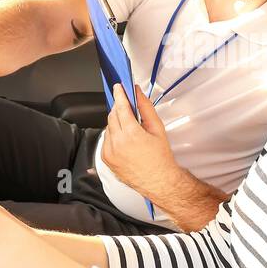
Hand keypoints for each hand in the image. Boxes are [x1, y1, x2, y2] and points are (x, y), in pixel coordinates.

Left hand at [100, 83, 179, 198]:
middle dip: (119, 109)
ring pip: (108, 127)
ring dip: (117, 123)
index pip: (120, 107)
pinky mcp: (106, 159)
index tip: (118, 87)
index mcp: (131, 135)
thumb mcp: (157, 129)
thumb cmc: (160, 158)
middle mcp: (117, 143)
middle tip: (128, 108)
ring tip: (131, 130)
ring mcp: (109, 152)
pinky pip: (106, 140)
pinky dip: (113, 135)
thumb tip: (138, 93)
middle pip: (112, 115)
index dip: (119, 94)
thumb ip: (146, 108)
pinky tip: (125, 141)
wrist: (158, 180)